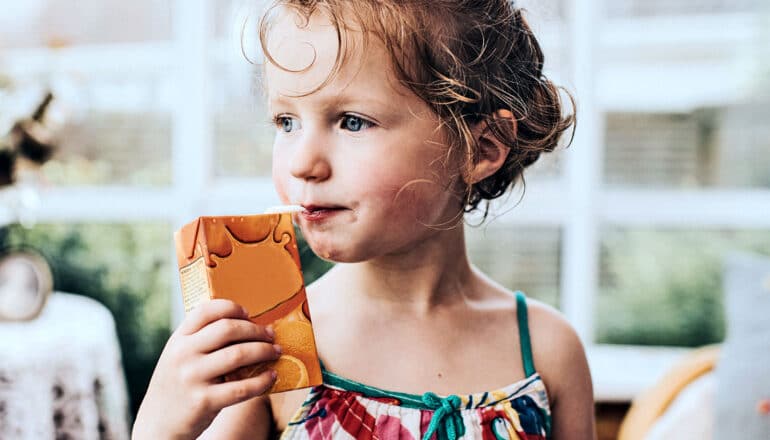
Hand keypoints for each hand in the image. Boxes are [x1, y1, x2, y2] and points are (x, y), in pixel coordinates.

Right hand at [132, 300, 279, 439]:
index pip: (205, 311)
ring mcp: (192, 377)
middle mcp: (183, 354)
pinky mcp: (204, 401)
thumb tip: (245, 325)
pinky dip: (262, 381)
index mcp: (178, 340)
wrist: (158, 425)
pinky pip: (241, 387)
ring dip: (263, 351)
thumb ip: (201, 341)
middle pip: (227, 329)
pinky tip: (271, 377)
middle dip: (255, 330)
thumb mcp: (179, 357)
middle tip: (270, 334)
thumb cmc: (178, 385)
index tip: (248, 313)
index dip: (231, 308)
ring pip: (238, 355)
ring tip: (275, 352)